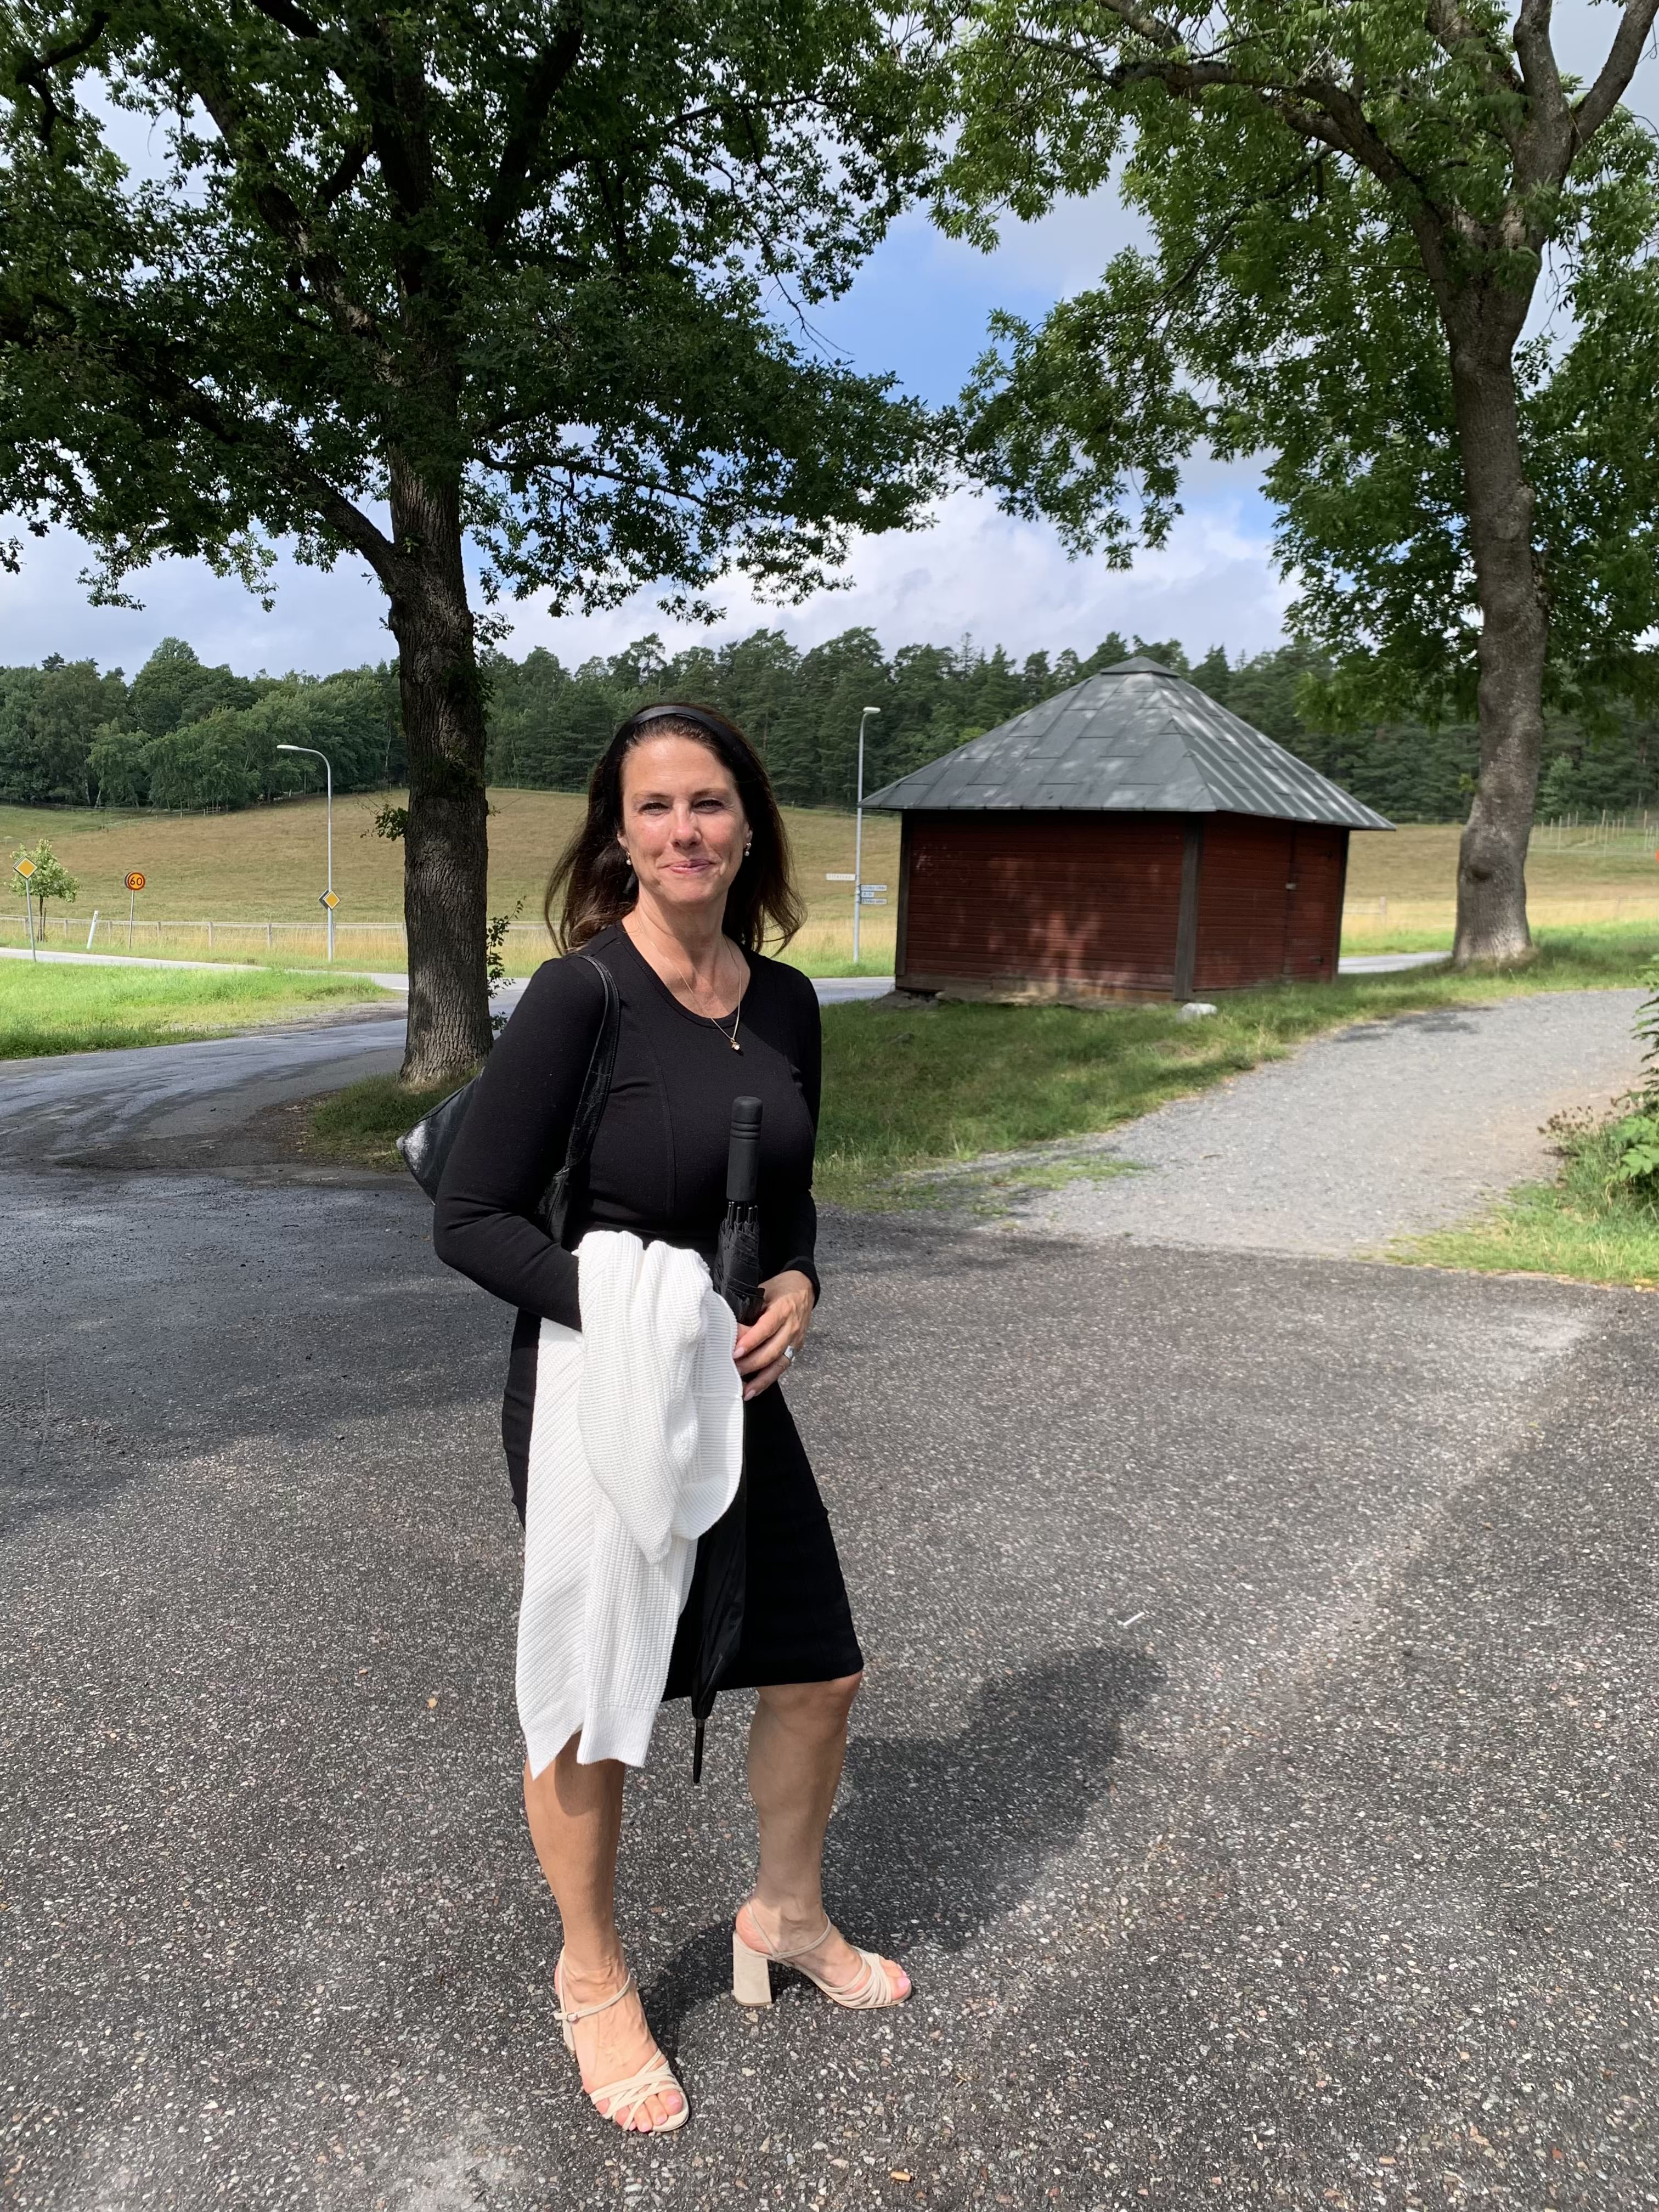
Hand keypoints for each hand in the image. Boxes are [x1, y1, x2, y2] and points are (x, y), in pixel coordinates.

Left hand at [733, 1269, 814, 1401]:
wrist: (804, 1288)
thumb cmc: (779, 1288)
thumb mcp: (763, 1291)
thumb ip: (749, 1308)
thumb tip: (729, 1328)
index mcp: (784, 1309)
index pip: (766, 1328)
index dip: (751, 1341)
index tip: (735, 1352)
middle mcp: (792, 1328)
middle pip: (772, 1350)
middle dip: (751, 1364)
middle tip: (732, 1371)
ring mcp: (796, 1341)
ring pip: (778, 1364)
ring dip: (760, 1379)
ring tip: (743, 1391)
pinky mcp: (795, 1350)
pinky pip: (781, 1367)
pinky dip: (767, 1380)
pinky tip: (753, 1390)